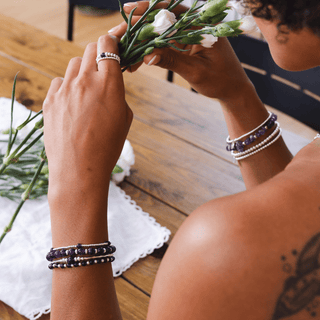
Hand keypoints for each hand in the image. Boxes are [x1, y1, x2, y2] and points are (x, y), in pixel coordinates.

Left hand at [43, 35, 132, 199]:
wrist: (79, 169)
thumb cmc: (108, 147)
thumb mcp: (125, 118)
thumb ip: (118, 93)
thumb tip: (109, 84)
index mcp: (108, 83)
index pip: (107, 44)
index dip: (111, 43)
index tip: (113, 48)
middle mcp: (84, 80)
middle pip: (89, 49)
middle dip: (98, 54)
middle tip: (102, 69)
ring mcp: (64, 89)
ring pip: (73, 65)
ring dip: (82, 71)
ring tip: (87, 91)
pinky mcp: (50, 100)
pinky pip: (58, 82)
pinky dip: (67, 87)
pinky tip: (73, 103)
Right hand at [110, 1, 252, 102]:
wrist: (232, 89)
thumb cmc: (220, 80)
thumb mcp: (196, 72)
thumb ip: (173, 61)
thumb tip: (147, 56)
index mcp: (202, 25)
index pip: (172, 9)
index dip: (148, 8)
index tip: (129, 9)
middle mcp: (195, 26)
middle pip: (162, 20)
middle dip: (139, 26)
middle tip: (118, 33)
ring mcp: (189, 35)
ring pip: (161, 32)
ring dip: (142, 40)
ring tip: (124, 48)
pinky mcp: (186, 45)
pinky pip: (165, 44)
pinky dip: (152, 50)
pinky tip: (138, 58)